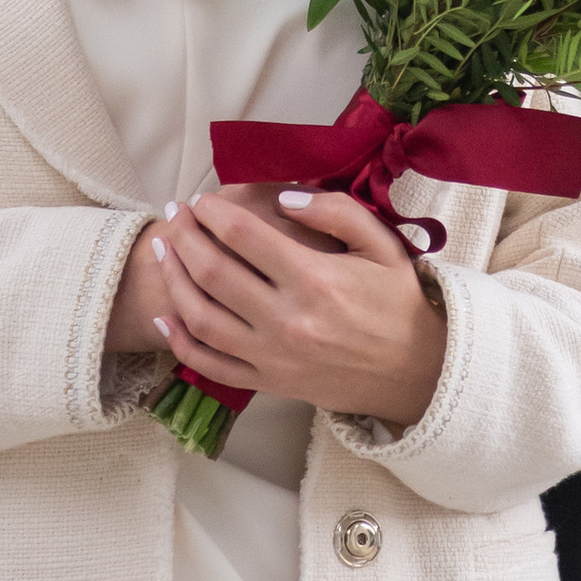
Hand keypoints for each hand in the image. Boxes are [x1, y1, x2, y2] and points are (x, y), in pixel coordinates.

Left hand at [146, 185, 447, 430]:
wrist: (415, 371)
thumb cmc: (398, 302)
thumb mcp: (382, 245)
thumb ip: (336, 212)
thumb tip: (283, 198)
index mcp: (315, 280)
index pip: (244, 237)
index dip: (213, 213)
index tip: (202, 199)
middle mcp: (287, 320)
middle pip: (214, 272)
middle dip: (186, 237)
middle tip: (176, 214)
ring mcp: (273, 356)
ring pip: (202, 317)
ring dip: (174, 280)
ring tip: (165, 251)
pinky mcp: (269, 382)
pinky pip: (211, 364)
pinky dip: (180, 340)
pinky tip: (166, 314)